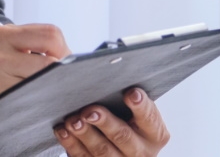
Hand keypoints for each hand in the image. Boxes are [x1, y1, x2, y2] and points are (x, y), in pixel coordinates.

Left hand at [53, 87, 169, 156]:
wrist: (122, 146)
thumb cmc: (127, 118)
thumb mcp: (135, 110)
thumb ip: (128, 96)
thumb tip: (110, 71)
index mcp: (155, 134)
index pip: (150, 118)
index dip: (141, 106)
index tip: (130, 93)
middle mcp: (142, 152)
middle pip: (123, 137)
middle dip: (105, 122)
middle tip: (90, 111)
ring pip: (102, 151)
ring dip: (85, 134)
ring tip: (73, 121)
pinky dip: (72, 144)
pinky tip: (64, 131)